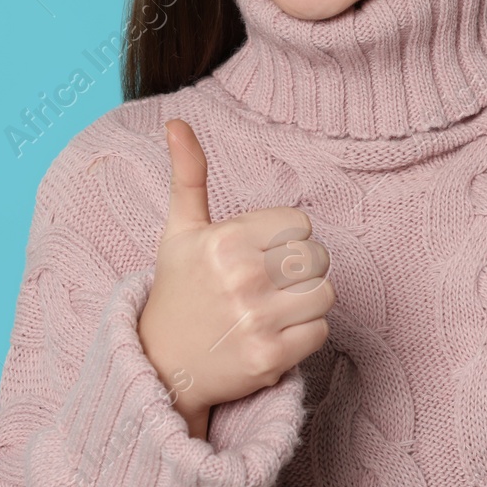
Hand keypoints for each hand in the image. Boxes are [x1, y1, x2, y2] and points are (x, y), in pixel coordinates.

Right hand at [137, 119, 334, 438]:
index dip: (285, 238)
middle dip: (298, 269)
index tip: (259, 254)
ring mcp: (256, 320)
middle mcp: (242, 278)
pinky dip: (304, 335)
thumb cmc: (178, 289)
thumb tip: (176, 121)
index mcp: (225, 241)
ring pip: (324, 294)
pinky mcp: (269, 358)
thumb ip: (187, 174)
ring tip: (274, 307)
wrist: (161, 365)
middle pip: (317, 257)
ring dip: (306, 302)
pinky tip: (275, 333)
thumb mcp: (179, 230)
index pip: (301, 224)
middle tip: (269, 283)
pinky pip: (320, 332)